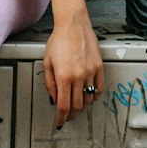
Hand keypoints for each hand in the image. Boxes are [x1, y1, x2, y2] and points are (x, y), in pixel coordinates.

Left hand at [43, 7, 103, 127]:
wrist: (73, 25)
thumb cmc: (59, 40)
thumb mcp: (47, 62)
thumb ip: (50, 83)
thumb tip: (54, 99)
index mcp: (63, 76)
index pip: (63, 106)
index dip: (61, 118)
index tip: (59, 122)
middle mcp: (78, 76)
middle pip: (77, 106)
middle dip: (71, 114)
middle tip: (67, 116)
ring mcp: (90, 72)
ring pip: (88, 99)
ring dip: (82, 105)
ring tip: (76, 103)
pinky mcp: (99, 67)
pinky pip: (99, 88)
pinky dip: (94, 96)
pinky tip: (89, 95)